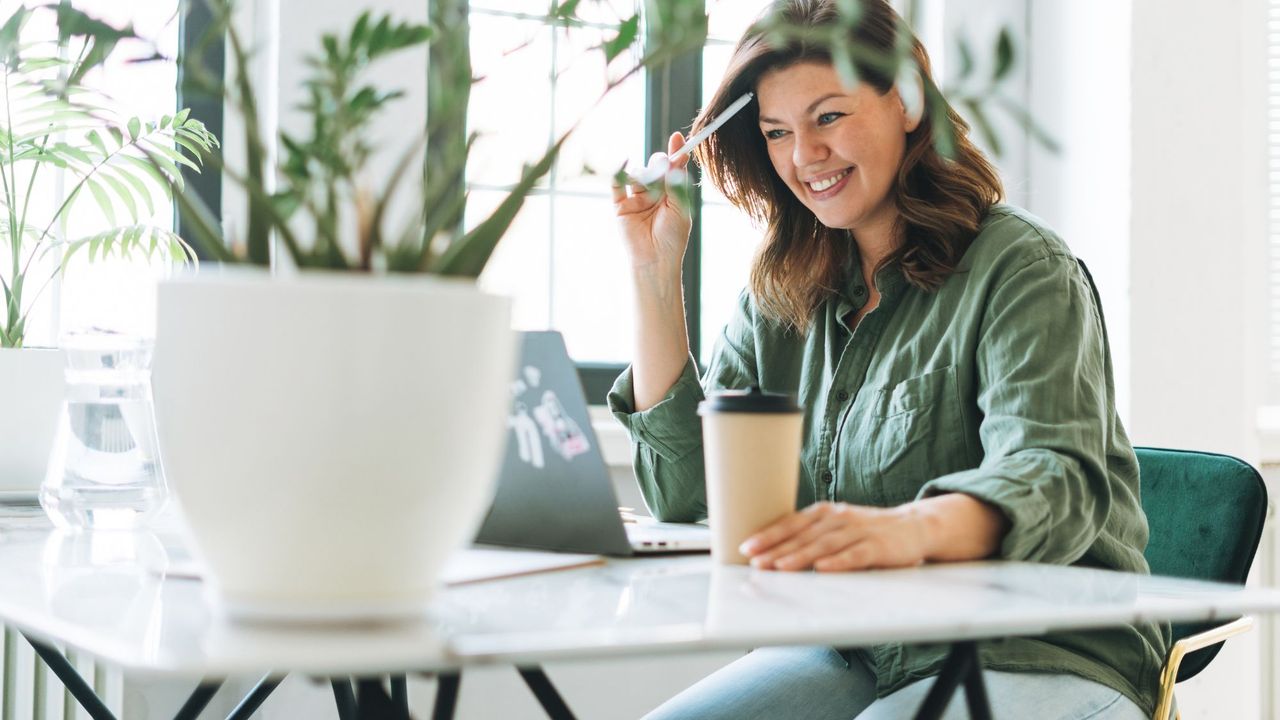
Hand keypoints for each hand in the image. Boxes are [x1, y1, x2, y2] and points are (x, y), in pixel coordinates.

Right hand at [611, 132, 692, 272]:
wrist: (655, 260)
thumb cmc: (672, 238)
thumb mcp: (680, 207)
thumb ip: (676, 183)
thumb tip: (676, 158)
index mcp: (671, 194)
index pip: (673, 169)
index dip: (676, 153)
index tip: (679, 139)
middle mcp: (654, 194)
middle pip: (654, 168)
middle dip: (659, 164)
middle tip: (663, 167)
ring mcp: (636, 199)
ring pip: (638, 174)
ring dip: (644, 174)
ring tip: (649, 186)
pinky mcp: (621, 206)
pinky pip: (617, 185)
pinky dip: (619, 172)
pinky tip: (624, 163)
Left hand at [740, 502, 930, 571]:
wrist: (914, 525)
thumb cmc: (867, 530)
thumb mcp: (836, 527)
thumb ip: (811, 535)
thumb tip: (773, 554)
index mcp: (824, 513)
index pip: (791, 523)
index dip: (769, 535)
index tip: (747, 547)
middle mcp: (838, 518)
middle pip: (803, 534)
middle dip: (777, 548)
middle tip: (755, 561)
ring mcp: (859, 530)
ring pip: (825, 544)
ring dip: (801, 555)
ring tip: (780, 567)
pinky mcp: (878, 546)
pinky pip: (856, 554)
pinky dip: (839, 562)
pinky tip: (823, 569)